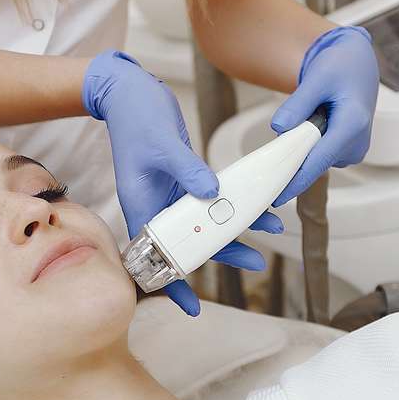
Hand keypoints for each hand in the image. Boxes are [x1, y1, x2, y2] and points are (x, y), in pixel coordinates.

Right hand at [83, 51, 282, 314]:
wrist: (128, 91)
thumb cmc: (135, 116)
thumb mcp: (163, 144)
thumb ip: (188, 170)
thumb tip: (213, 193)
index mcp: (140, 204)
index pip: (156, 256)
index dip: (173, 284)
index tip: (192, 308)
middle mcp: (154, 205)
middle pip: (190, 242)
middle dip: (223, 254)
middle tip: (257, 263)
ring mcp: (169, 194)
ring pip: (204, 222)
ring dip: (235, 228)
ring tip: (270, 230)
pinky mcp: (181, 180)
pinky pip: (209, 200)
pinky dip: (232, 203)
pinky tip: (256, 204)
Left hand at [269, 26, 379, 206]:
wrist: (358, 64)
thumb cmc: (340, 66)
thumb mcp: (316, 77)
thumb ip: (298, 103)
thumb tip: (278, 128)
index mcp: (352, 125)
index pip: (318, 161)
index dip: (296, 181)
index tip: (277, 197)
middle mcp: (357, 143)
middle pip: (314, 163)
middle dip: (291, 158)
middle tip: (274, 143)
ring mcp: (353, 150)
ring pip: (315, 159)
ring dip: (301, 146)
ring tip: (309, 113)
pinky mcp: (347, 151)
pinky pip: (319, 155)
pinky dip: (308, 145)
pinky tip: (311, 123)